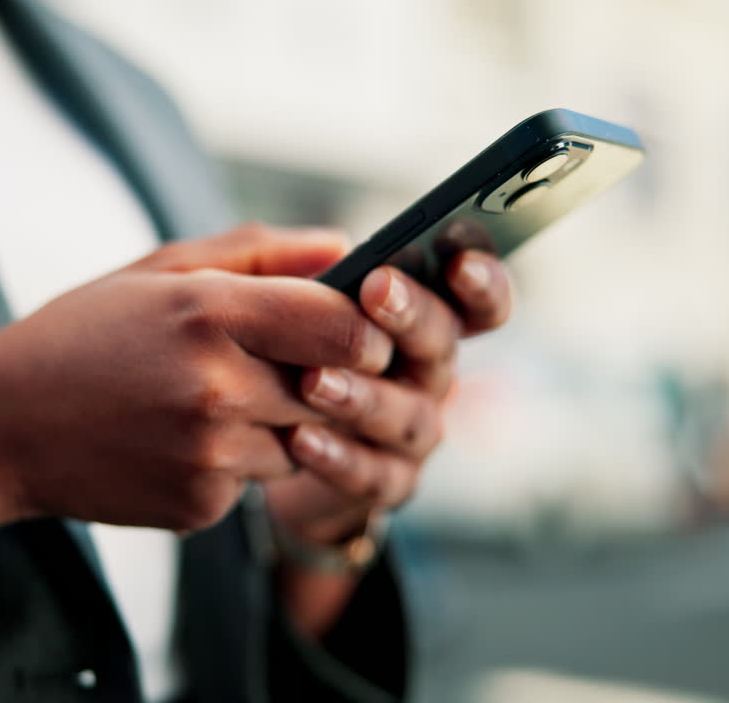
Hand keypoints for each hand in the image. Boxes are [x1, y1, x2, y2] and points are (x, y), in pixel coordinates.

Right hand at [0, 224, 381, 617]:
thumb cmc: (80, 336)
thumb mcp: (159, 271)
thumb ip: (261, 252)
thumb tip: (348, 246)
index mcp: (208, 312)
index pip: (343, 326)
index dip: (365, 329)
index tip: (356, 328)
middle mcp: (216, 388)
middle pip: (334, 389)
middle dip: (323, 377)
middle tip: (282, 363)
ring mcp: (208, 456)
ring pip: (302, 440)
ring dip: (279, 422)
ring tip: (210, 398)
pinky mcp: (199, 506)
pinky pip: (255, 482)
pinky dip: (235, 461)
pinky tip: (179, 439)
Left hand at [264, 250, 511, 545]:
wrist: (247, 442)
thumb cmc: (265, 351)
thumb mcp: (262, 297)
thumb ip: (289, 264)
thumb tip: (331, 246)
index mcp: (414, 318)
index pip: (474, 300)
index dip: (482, 282)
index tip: (460, 263)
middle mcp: (425, 372)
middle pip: (442, 344)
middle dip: (414, 315)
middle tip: (376, 289)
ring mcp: (410, 430)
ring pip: (408, 415)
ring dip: (363, 396)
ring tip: (314, 380)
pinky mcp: (384, 482)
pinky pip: (373, 474)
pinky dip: (338, 457)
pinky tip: (300, 439)